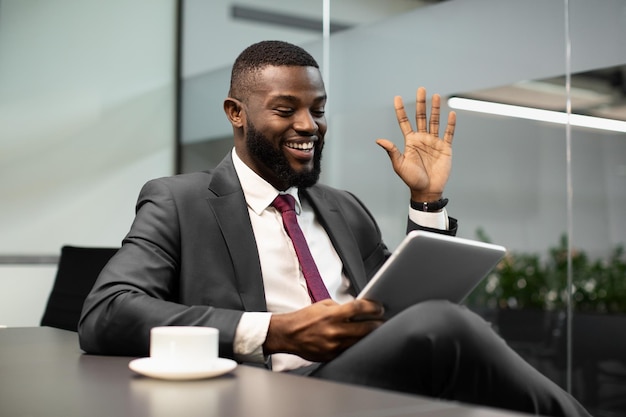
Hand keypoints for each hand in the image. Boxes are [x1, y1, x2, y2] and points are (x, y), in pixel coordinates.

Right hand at [263, 299, 384, 361]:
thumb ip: (340, 307)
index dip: (373, 307)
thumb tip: (357, 310)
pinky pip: (349, 350)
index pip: (358, 308)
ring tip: (374, 331)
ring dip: (369, 336)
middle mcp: (334, 331)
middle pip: (365, 328)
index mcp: (331, 315)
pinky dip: (356, 345)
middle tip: (382, 321)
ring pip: (359, 341)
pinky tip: (359, 340)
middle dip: (377, 324)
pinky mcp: (331, 355)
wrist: (288, 334)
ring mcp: (333, 345)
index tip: (379, 308)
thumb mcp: (323, 305)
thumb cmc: (304, 319)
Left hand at [376, 87, 455, 201]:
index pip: (404, 122)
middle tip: (420, 89)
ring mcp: (434, 142)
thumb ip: (391, 151)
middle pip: (421, 117)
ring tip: (435, 96)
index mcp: (410, 141)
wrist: (427, 190)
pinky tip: (451, 114)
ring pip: (435, 121)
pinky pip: (448, 133)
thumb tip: (378, 140)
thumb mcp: (399, 165)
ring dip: (435, 109)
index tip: (397, 97)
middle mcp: (422, 139)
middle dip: (420, 103)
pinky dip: (450, 124)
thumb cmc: (411, 179)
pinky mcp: (445, 148)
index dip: (400, 110)